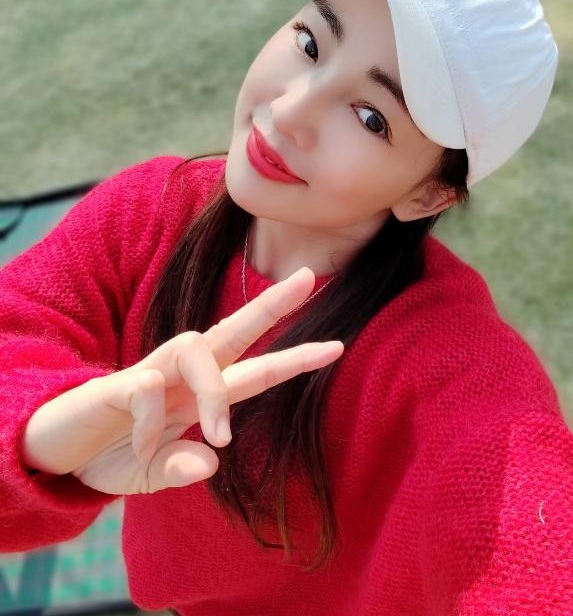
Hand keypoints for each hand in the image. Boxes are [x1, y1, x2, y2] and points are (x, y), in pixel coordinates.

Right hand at [21, 267, 342, 494]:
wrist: (56, 452)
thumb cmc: (109, 455)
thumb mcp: (150, 474)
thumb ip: (179, 468)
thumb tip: (212, 462)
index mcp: (198, 396)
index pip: (255, 371)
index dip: (294, 360)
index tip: (336, 346)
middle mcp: (181, 375)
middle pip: (232, 330)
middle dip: (270, 306)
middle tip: (308, 277)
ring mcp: (151, 373)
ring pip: (195, 349)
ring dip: (214, 394)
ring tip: (217, 434)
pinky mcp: (117, 383)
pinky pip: (144, 390)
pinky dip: (147, 423)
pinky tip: (137, 442)